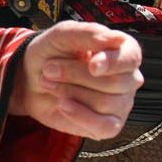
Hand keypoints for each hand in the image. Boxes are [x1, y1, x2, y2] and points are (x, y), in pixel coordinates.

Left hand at [9, 21, 142, 140]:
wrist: (30, 79)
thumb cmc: (51, 53)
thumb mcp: (61, 36)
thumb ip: (88, 34)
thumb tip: (117, 39)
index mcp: (121, 51)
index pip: (131, 57)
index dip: (113, 62)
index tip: (92, 65)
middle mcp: (128, 78)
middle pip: (115, 82)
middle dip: (75, 75)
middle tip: (48, 69)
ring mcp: (121, 103)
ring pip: (106, 103)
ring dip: (70, 92)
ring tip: (50, 83)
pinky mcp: (109, 125)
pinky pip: (105, 127)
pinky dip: (80, 116)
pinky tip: (62, 105)